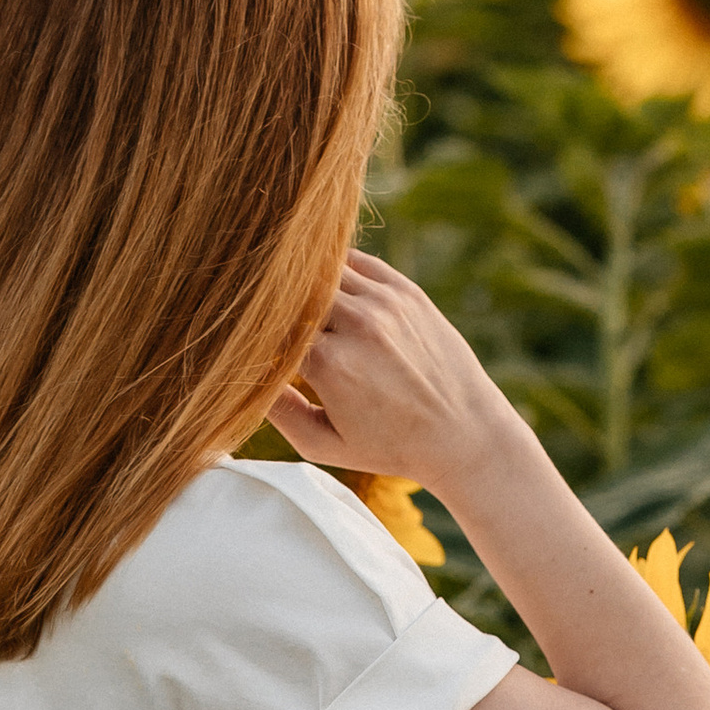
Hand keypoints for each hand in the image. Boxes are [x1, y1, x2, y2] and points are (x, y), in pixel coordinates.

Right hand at [263, 251, 518, 498]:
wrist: (465, 434)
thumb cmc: (391, 447)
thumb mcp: (327, 446)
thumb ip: (280, 412)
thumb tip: (243, 379)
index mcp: (330, 365)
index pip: (268, 329)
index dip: (253, 333)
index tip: (246, 342)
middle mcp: (357, 325)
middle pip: (291, 293)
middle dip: (274, 304)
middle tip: (260, 313)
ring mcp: (385, 303)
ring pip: (323, 271)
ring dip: (304, 283)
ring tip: (290, 297)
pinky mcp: (407, 291)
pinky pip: (357, 261)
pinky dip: (335, 268)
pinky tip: (325, 283)